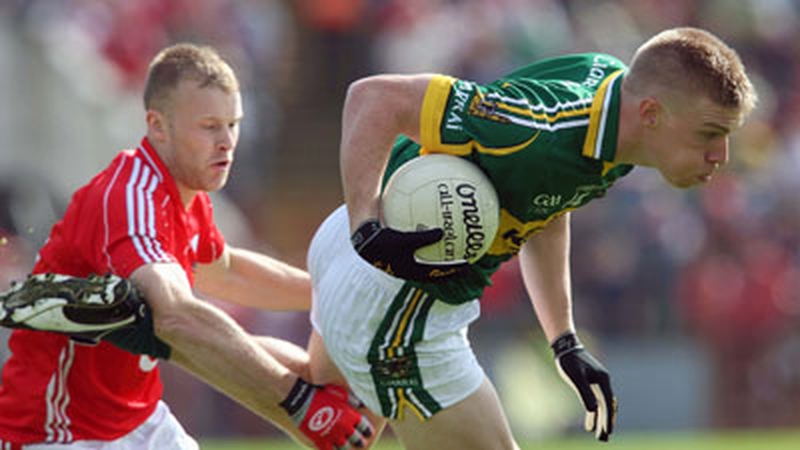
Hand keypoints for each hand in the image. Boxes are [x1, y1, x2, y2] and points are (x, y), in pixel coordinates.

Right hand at [280, 378, 373, 449]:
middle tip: (361, 444)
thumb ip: (352, 399)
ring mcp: (332, 436)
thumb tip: (362, 404)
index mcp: (350, 416)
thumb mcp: (339, 393)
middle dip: (360, 442)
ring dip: (347, 449)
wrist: (303, 400)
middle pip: (357, 439)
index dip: (367, 431)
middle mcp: (344, 428)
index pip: (365, 427)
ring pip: (344, 448)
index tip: (369, 433)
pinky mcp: (320, 442)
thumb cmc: (321, 393)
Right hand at [351, 219, 467, 282]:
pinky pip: (415, 238)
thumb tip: (443, 233)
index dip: (453, 270)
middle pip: (431, 266)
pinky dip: (424, 231)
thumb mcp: (406, 240)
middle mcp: (406, 266)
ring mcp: (400, 256)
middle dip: (446, 263)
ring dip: (435, 248)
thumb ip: (425, 238)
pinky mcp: (395, 244)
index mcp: (410, 270)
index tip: (468, 264)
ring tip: (448, 237)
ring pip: (423, 253)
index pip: (436, 274)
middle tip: (462, 256)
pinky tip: (428, 215)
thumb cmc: (384, 239)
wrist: (363, 237)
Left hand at [551, 332, 615, 440]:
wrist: (566, 347)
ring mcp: (598, 383)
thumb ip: (584, 392)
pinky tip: (589, 425)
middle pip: (608, 406)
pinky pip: (595, 402)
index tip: (608, 431)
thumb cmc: (569, 361)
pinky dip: (593, 413)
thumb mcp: (575, 377)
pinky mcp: (591, 384)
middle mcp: (604, 382)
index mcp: (603, 380)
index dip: (608, 418)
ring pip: (602, 406)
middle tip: (604, 438)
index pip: (608, 403)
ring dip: (601, 420)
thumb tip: (593, 410)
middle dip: (606, 423)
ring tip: (599, 436)